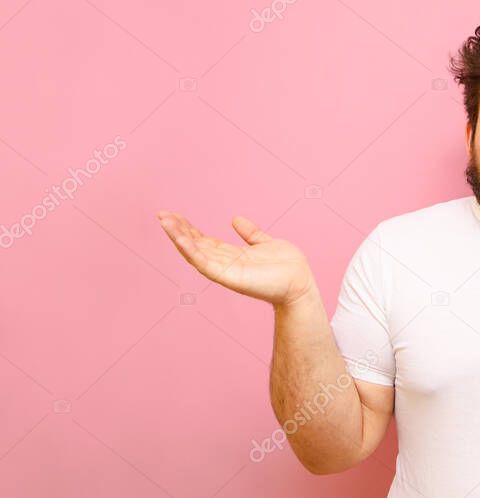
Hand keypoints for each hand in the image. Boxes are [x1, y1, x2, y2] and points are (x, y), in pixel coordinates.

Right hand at [157, 211, 314, 305]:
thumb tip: (235, 219)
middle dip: (177, 230)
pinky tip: (181, 239)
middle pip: (195, 245)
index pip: (204, 241)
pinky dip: (192, 252)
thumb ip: (250, 233)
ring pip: (196, 253)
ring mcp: (226, 271)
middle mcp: (225, 264)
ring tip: (165, 221)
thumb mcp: (265, 243)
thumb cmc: (287, 267)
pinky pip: (206, 264)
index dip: (188, 229)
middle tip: (161, 214)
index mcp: (232, 255)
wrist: (301, 283)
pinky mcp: (230, 278)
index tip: (173, 215)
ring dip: (179, 238)